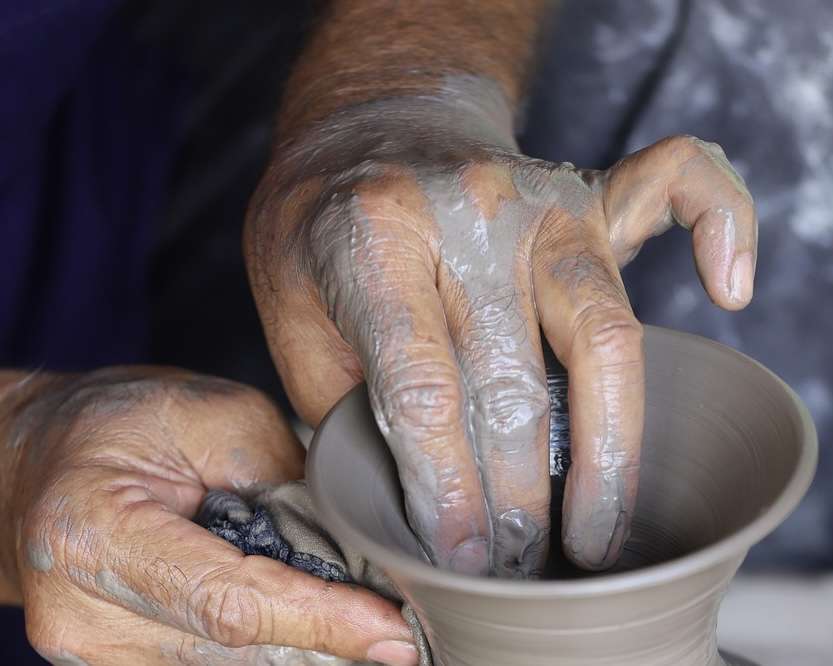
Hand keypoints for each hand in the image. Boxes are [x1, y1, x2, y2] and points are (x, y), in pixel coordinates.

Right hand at [6, 368, 416, 664]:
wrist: (36, 460)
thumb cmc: (115, 421)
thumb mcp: (209, 413)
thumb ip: (277, 477)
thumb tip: (348, 542)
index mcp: (93, 535)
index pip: (228, 600)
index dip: (320, 621)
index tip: (392, 633)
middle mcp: (83, 614)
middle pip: (233, 652)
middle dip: (327, 643)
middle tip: (402, 630)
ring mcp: (93, 652)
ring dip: (302, 647)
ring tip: (365, 623)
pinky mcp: (115, 662)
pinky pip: (210, 665)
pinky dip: (268, 647)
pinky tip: (312, 624)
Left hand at [245, 88, 755, 574]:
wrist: (366, 124)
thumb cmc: (320, 224)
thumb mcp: (288, 310)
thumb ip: (335, 395)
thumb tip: (396, 491)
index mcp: (370, 237)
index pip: (421, 385)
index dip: (445, 488)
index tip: (458, 554)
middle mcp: (467, 211)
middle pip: (513, 382)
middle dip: (519, 498)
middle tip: (516, 567)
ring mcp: (538, 196)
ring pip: (604, 333)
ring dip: (608, 449)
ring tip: (597, 531)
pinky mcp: (585, 189)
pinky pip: (679, 185)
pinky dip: (723, 224)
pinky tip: (729, 287)